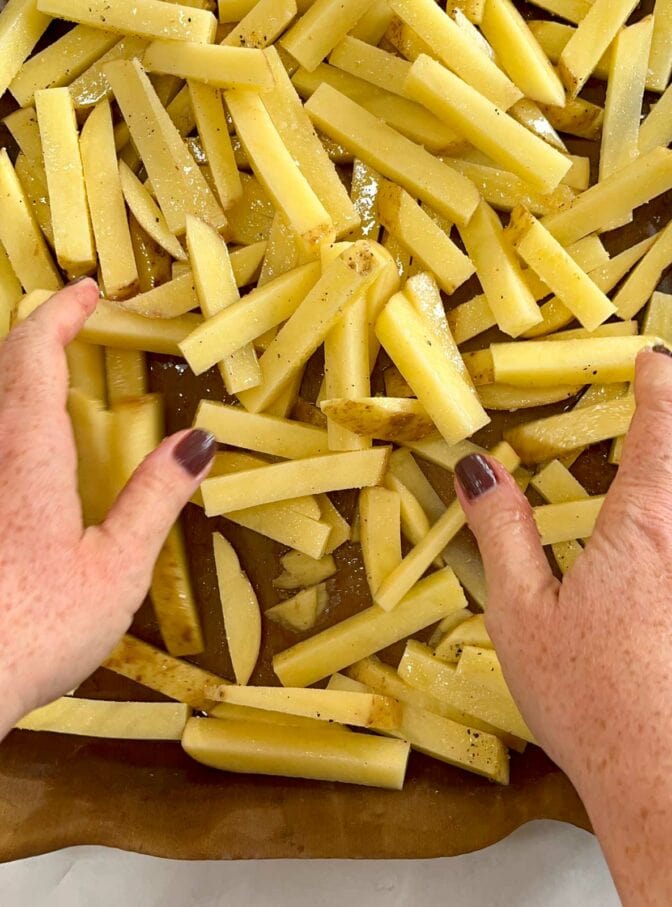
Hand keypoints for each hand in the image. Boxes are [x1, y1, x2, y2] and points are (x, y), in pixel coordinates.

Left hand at [0, 280, 214, 735]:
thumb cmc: (35, 632)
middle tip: (71, 325)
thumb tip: (198, 440)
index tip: (88, 291)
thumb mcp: (116, 570)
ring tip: (50, 375)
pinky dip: (8, 415)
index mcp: (27, 458)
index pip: (33, 356)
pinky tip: (29, 449)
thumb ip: (155, 498)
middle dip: (34, 334)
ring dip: (15, 373)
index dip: (60, 314)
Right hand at [455, 347, 671, 905]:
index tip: (652, 357)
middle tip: (664, 401)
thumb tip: (478, 469)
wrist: (663, 781)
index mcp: (648, 527)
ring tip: (647, 470)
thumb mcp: (523, 612)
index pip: (663, 428)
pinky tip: (647, 551)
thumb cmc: (591, 700)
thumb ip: (501, 529)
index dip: (660, 383)